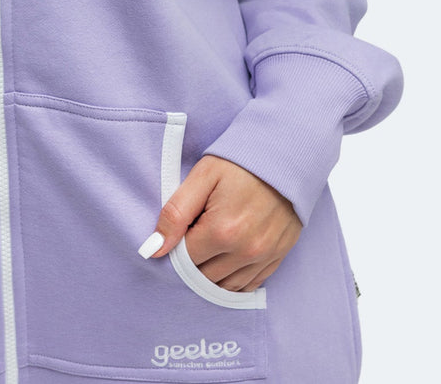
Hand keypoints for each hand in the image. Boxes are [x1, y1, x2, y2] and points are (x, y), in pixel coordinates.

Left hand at [140, 155, 301, 290]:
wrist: (286, 156)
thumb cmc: (241, 162)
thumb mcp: (203, 176)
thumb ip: (176, 213)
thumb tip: (154, 249)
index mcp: (222, 231)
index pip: (185, 260)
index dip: (176, 247)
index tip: (181, 231)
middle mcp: (245, 251)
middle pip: (204, 277)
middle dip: (193, 262)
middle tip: (194, 237)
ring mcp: (264, 257)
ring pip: (226, 286)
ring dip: (212, 273)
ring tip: (209, 248)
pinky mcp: (278, 257)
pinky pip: (249, 284)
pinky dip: (234, 279)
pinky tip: (227, 261)